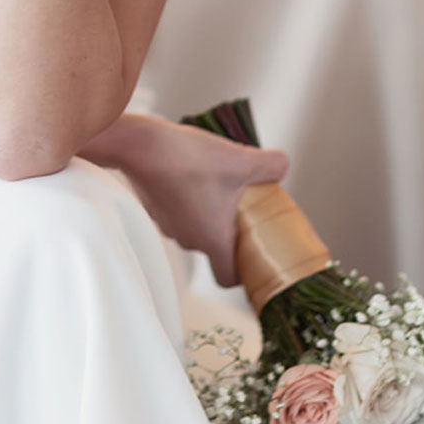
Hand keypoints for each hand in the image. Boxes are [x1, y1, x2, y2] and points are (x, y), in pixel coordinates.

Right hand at [117, 117, 289, 288]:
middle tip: (244, 204)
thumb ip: (271, 166)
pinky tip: (193, 172)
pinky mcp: (155, 208)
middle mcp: (189, 240)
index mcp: (212, 240)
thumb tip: (283, 167)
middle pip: (216, 247)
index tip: (254, 253)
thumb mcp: (240, 160)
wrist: (139, 145)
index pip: (229, 277)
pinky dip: (189, 199)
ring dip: (209, 210)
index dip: (244, 271)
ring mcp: (169, 225)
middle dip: (231, 228)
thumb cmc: (188, 160)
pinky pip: (180, 212)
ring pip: (197, 226)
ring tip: (219, 181)